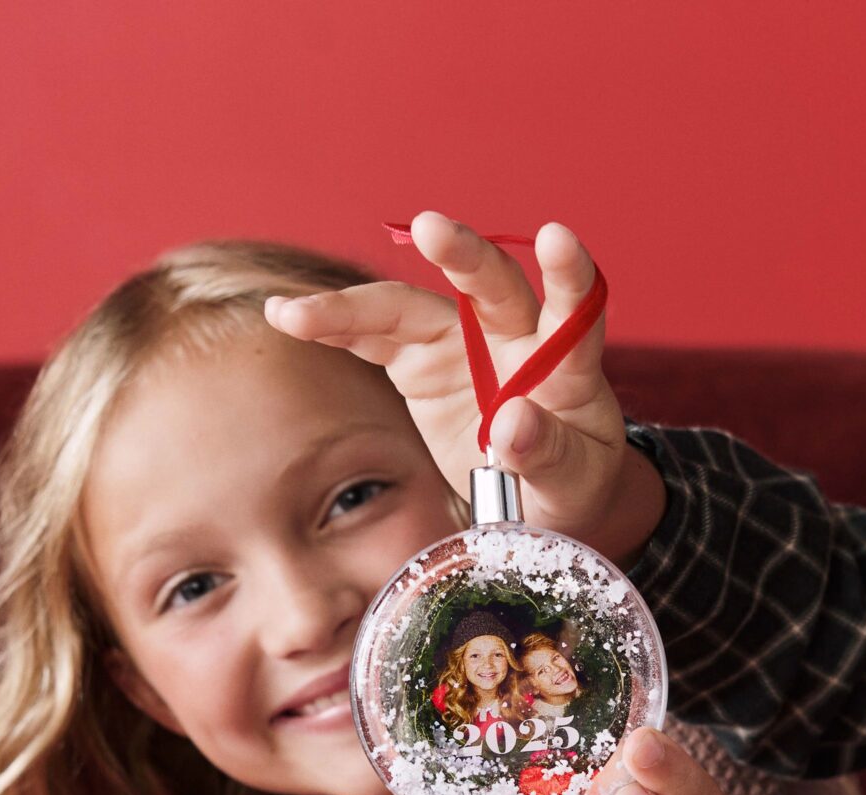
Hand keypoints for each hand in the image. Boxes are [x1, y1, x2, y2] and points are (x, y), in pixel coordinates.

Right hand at [263, 212, 664, 564]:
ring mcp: (462, 344)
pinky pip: (375, 337)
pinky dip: (334, 328)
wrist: (538, 496)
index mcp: (567, 366)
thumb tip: (511, 423)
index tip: (559, 238)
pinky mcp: (421, 361)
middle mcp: (514, 337)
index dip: (569, 273)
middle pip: (489, 285)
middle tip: (432, 228)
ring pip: (412, 308)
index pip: (575, 310)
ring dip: (357, 304)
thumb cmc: (569, 484)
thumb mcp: (573, 483)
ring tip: (296, 311)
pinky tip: (290, 318)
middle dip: (461, 255)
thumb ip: (548, 453)